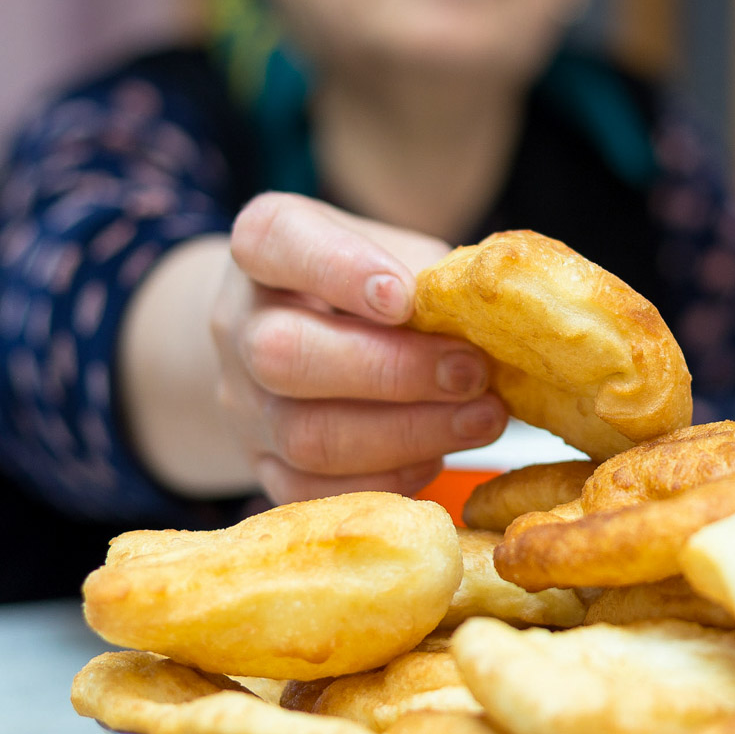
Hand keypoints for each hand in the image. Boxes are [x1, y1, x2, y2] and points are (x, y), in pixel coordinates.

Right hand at [216, 192, 505, 502]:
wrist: (305, 341)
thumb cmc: (367, 288)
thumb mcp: (395, 252)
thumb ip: (432, 275)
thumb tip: (495, 311)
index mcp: (265, 247)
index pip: (274, 243)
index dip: (339, 270)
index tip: (404, 297)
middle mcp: (239, 324)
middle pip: (283, 355)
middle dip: (392, 372)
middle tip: (472, 374)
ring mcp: (242, 403)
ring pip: (305, 435)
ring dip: (408, 433)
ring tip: (481, 420)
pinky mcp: (263, 465)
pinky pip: (313, 490)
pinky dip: (385, 479)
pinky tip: (436, 457)